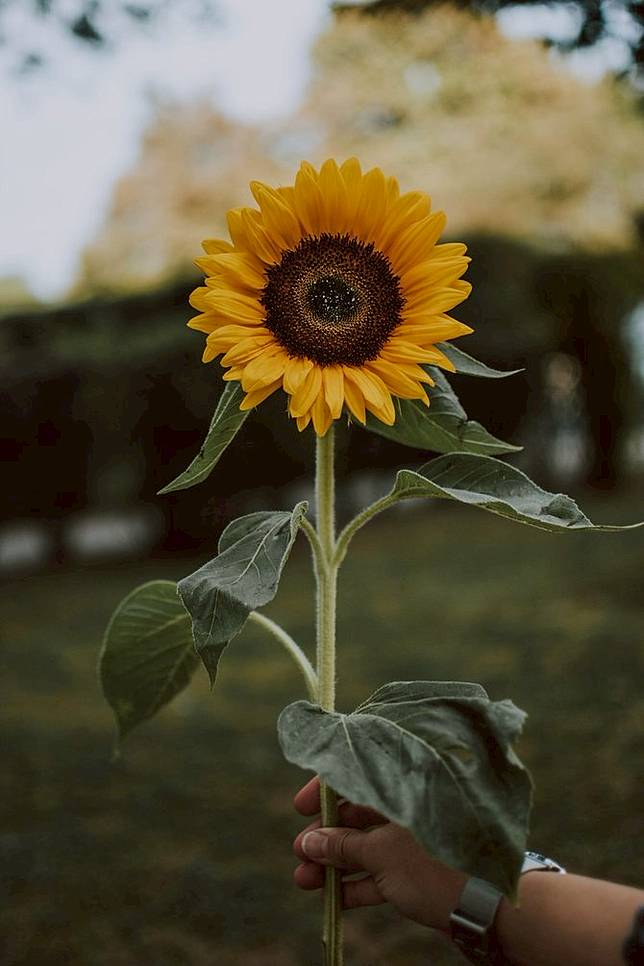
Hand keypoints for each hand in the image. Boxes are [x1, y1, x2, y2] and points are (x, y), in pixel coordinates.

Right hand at [292, 776, 467, 931]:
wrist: (489, 910)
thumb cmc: (434, 867)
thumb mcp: (382, 855)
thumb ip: (343, 847)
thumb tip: (309, 842)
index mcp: (404, 790)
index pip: (358, 777)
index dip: (325, 790)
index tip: (299, 807)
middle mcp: (408, 810)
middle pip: (357, 815)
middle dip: (325, 835)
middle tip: (299, 853)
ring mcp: (413, 842)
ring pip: (365, 847)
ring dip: (334, 863)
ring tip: (303, 880)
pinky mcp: (418, 872)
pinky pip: (380, 872)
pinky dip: (357, 883)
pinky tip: (331, 898)